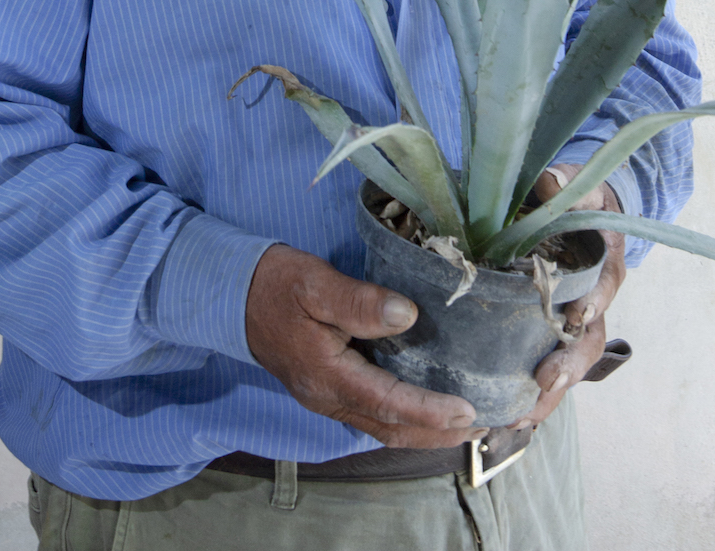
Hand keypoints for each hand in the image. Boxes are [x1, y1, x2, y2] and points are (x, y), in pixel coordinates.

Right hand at [245, 242, 479, 447]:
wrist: (232, 294)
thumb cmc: (275, 284)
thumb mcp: (315, 283)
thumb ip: (359, 302)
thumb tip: (409, 316)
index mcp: (326, 376)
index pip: (387, 403)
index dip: (429, 411)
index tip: (467, 410)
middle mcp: (328, 398)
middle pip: (390, 430)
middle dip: (436, 433)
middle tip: (482, 425)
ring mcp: (326, 398)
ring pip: (382, 428)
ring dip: (424, 431)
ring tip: (465, 423)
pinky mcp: (327, 388)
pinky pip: (372, 415)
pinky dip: (404, 419)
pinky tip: (424, 407)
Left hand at [512, 164, 626, 428]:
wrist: (588, 215)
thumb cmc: (581, 200)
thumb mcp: (579, 187)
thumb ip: (566, 183)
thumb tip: (549, 180)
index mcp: (603, 263)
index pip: (604, 285)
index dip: (592, 301)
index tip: (576, 315)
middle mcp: (596, 299)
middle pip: (590, 338)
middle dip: (570, 363)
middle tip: (546, 382)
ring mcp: (578, 322)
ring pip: (571, 363)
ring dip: (551, 391)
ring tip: (522, 417)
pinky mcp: (556, 334)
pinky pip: (552, 368)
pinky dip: (536, 394)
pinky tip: (511, 416)